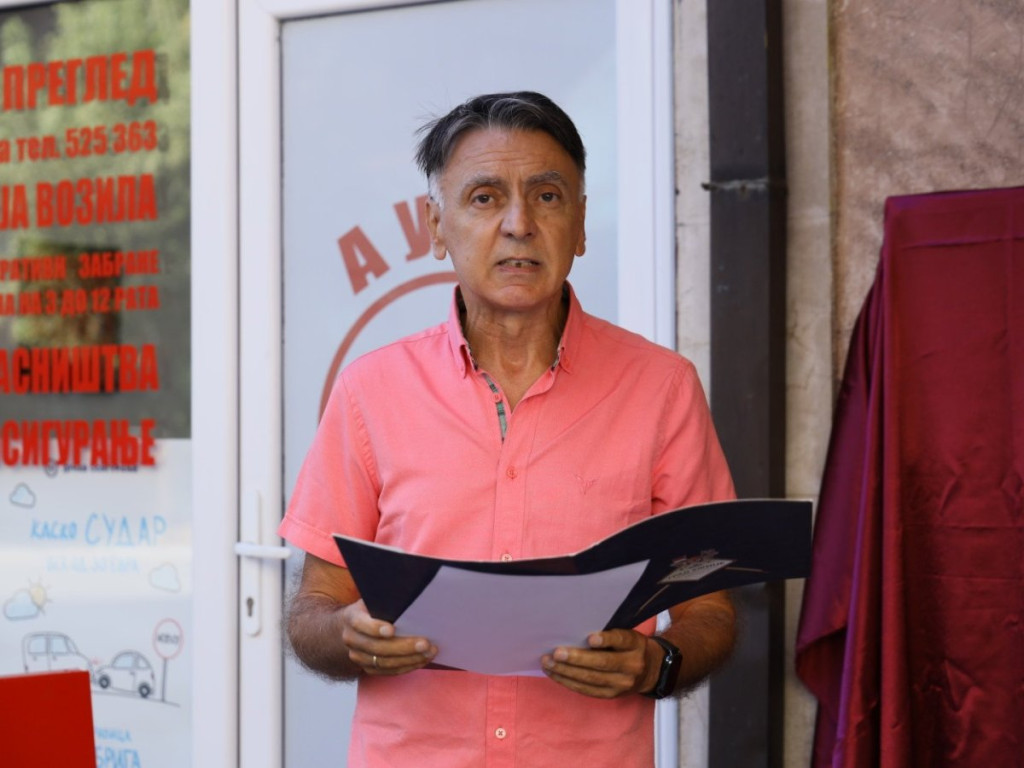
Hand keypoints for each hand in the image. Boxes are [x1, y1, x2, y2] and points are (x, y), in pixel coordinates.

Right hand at [339, 599, 436, 676]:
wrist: (352, 628)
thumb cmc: (370, 609)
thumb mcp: (372, 599)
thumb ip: (385, 599)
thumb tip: (410, 592)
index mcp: (352, 618)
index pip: (361, 624)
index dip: (375, 628)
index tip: (392, 630)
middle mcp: (352, 639)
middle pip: (377, 647)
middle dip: (403, 647)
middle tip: (425, 643)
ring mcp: (358, 656)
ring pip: (384, 662)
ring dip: (410, 659)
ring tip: (429, 652)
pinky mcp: (368, 668)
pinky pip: (389, 671)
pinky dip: (407, 666)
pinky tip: (422, 660)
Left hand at [541, 629, 658, 698]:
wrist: (651, 671)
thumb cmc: (631, 646)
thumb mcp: (628, 636)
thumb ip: (609, 634)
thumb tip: (577, 632)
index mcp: (635, 645)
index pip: (621, 641)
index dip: (606, 640)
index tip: (590, 638)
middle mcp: (631, 666)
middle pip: (602, 663)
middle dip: (577, 659)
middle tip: (556, 653)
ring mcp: (622, 684)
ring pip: (591, 679)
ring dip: (566, 672)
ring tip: (548, 663)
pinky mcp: (612, 695)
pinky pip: (587, 691)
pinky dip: (569, 682)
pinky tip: (555, 674)